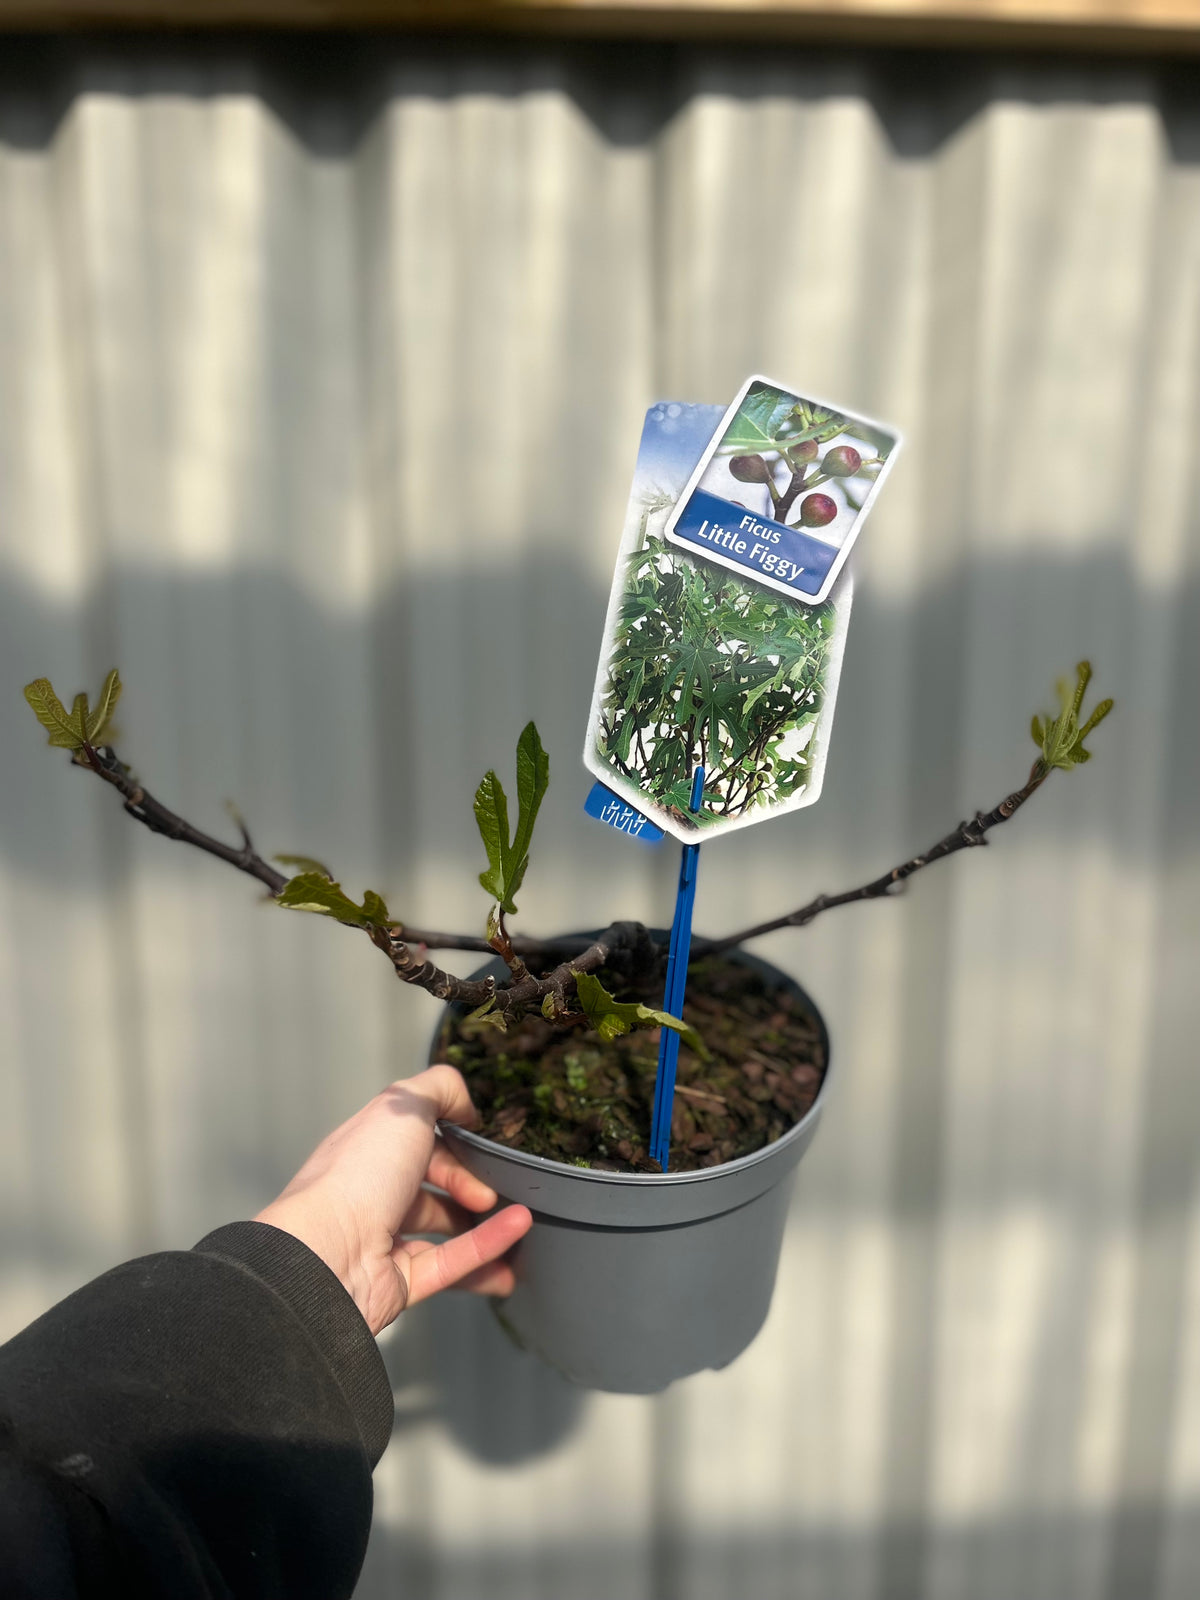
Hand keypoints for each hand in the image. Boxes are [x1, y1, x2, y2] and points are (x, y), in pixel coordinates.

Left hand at [255, 1065, 531, 1335]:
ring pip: (443, 1229)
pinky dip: (486, 1250)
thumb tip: (465, 1104)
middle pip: (431, 1183)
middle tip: (492, 1185)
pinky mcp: (399, 1282)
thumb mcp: (403, 1108)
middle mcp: (372, 1193)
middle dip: (469, 1181)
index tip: (482, 1140)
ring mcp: (384, 1240)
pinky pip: (450, 1265)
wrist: (325, 1258)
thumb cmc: (355, 1179)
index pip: (417, 1138)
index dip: (452, 1138)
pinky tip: (515, 1235)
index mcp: (367, 1149)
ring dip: (486, 1221)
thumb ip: (439, 1089)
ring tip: (522, 1215)